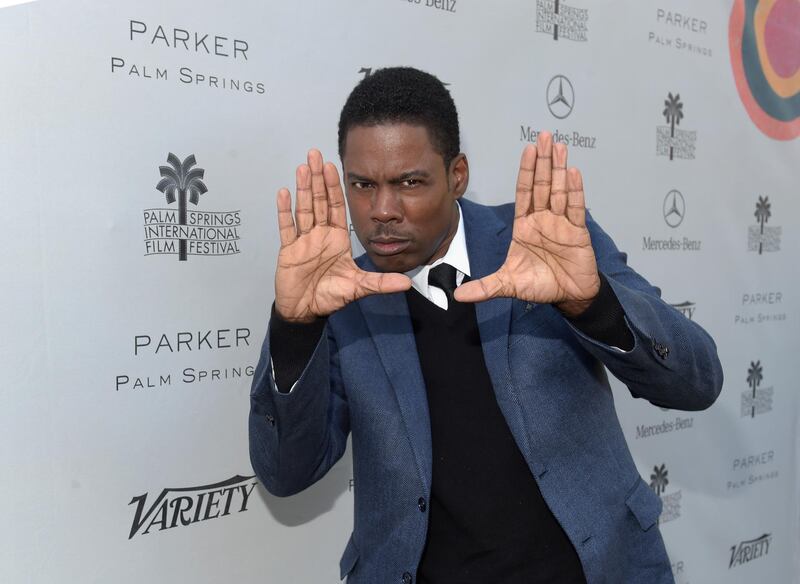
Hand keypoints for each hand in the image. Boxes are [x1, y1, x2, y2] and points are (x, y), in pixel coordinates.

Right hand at [274, 150, 410, 322]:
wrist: (305, 311)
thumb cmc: (330, 297)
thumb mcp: (358, 287)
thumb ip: (380, 283)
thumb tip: (406, 283)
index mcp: (337, 239)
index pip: (337, 207)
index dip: (335, 187)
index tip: (334, 167)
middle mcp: (320, 235)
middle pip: (319, 201)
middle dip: (318, 179)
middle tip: (315, 155)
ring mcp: (303, 240)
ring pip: (303, 209)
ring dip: (303, 188)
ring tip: (302, 167)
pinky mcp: (288, 250)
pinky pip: (286, 227)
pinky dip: (284, 211)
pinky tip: (284, 192)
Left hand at [454, 132, 599, 316]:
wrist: (568, 297)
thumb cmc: (540, 285)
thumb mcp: (507, 285)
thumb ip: (484, 287)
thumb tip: (458, 296)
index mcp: (525, 227)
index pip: (524, 193)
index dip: (526, 171)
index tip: (528, 150)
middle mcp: (543, 220)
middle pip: (542, 185)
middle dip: (543, 161)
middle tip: (544, 136)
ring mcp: (561, 224)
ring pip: (559, 191)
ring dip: (559, 169)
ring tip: (559, 146)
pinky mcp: (578, 233)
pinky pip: (575, 208)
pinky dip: (575, 191)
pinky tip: (573, 173)